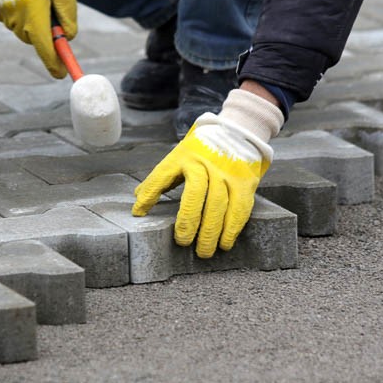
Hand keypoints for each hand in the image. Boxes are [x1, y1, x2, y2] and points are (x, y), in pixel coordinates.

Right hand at [0, 0, 76, 78]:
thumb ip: (67, 13)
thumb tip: (68, 37)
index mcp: (34, 11)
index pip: (46, 47)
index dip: (54, 62)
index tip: (61, 73)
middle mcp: (16, 17)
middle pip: (36, 39)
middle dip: (46, 31)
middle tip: (51, 8)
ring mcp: (3, 15)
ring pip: (26, 30)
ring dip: (35, 19)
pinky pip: (15, 20)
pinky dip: (22, 12)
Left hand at [132, 89, 284, 257]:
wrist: (238, 131)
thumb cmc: (203, 149)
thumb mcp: (180, 155)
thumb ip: (162, 177)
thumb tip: (137, 197)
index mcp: (183, 156)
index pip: (162, 175)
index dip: (149, 194)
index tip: (139, 213)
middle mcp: (204, 163)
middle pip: (195, 194)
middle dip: (188, 221)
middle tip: (183, 242)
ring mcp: (226, 172)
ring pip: (218, 204)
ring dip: (211, 232)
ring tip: (204, 251)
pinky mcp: (244, 181)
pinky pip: (239, 208)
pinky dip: (232, 228)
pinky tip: (225, 243)